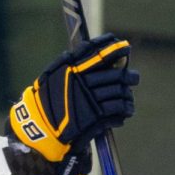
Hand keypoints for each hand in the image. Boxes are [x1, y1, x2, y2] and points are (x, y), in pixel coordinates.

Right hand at [9, 34, 138, 163]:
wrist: (40, 127)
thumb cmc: (47, 99)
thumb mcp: (54, 74)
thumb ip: (71, 60)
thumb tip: (91, 48)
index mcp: (74, 69)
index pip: (100, 54)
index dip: (115, 49)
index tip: (126, 47)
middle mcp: (84, 83)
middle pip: (116, 76)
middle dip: (129, 76)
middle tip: (134, 77)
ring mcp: (91, 101)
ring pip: (120, 94)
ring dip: (127, 96)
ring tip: (129, 98)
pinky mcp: (96, 119)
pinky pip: (118, 112)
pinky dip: (124, 111)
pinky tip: (124, 113)